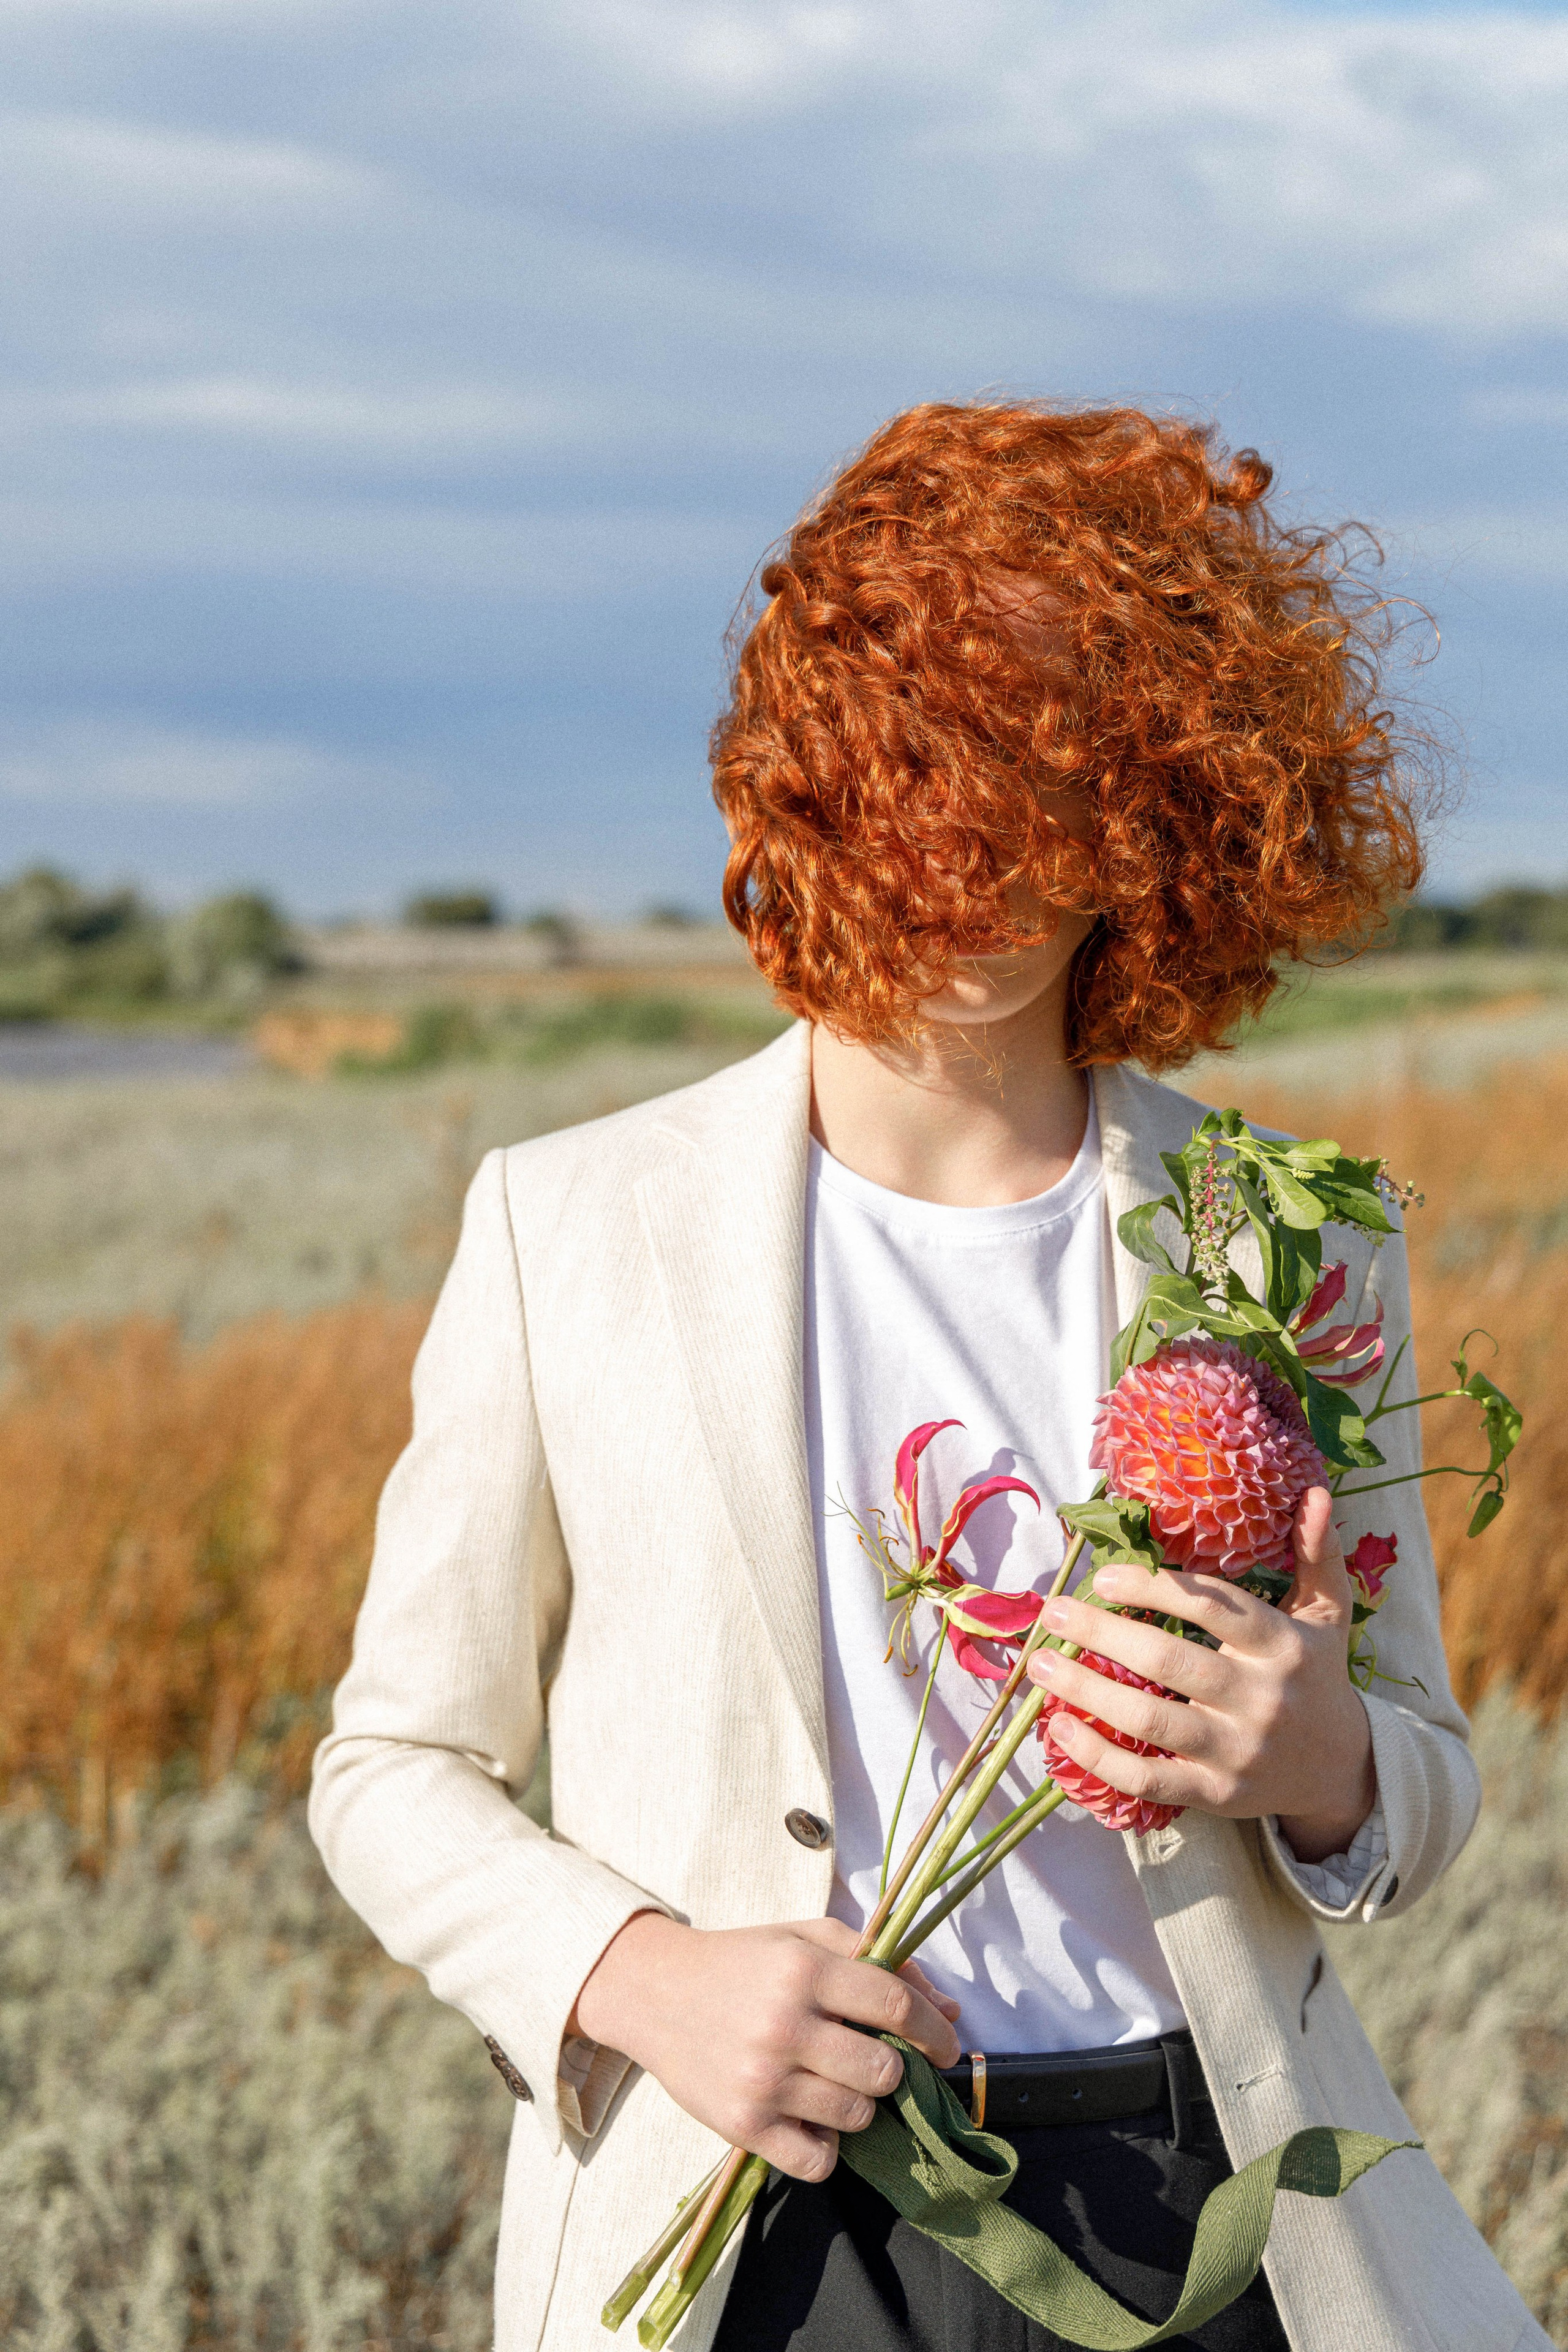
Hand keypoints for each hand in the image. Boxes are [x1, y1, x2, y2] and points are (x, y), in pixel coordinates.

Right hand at [571, 1912, 961, 2181]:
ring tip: (830, 2080)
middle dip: (890, 2068)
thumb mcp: (805, 1937)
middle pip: (884, 2071)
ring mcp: (763, 2081)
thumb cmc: (741, 1962)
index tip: (948, 2045)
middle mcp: (785, 2025)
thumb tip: (946, 2007)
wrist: (654, 1992)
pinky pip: (818, 2162)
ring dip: (857, 2103)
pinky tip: (809, 2116)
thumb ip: (877, 1961)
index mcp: (804, 1969)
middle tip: (871, 2058)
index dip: (935, 2030)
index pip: (896, 2007)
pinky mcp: (743, 2126)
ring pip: (856, 2116)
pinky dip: (825, 2145)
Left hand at [1024, 1487, 1375, 1863]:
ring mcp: (1238, 1752)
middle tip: (1052, 1611)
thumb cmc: (1316, 1674)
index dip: (1155, 1589)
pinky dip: (1099, 1757)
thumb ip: (1318, 1552)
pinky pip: (1148, 1780)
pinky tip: (1060, 1728)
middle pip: (1170, 1663)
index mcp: (1284, 1646)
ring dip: (1086, 1691)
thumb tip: (1312, 1491)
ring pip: (1150, 1722)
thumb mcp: (1328, 1613)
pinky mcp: (1217, 1795)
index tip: (1101, 1577)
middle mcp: (1262, 1699)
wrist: (1342, 1769)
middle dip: (1102, 1633)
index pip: (1214, 1608)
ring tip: (1039, 1665)